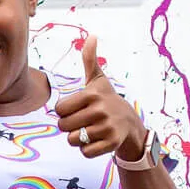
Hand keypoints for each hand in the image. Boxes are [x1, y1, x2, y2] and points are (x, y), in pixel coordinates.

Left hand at [55, 36, 144, 159]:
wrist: (130, 124)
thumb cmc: (108, 100)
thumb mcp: (98, 81)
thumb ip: (90, 60)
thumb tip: (91, 35)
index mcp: (92, 94)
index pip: (59, 110)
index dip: (65, 112)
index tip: (78, 109)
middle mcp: (100, 109)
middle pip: (63, 127)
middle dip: (70, 127)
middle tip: (85, 121)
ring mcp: (106, 127)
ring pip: (72, 140)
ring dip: (79, 139)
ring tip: (92, 130)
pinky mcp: (111, 143)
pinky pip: (85, 152)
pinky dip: (88, 150)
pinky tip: (98, 140)